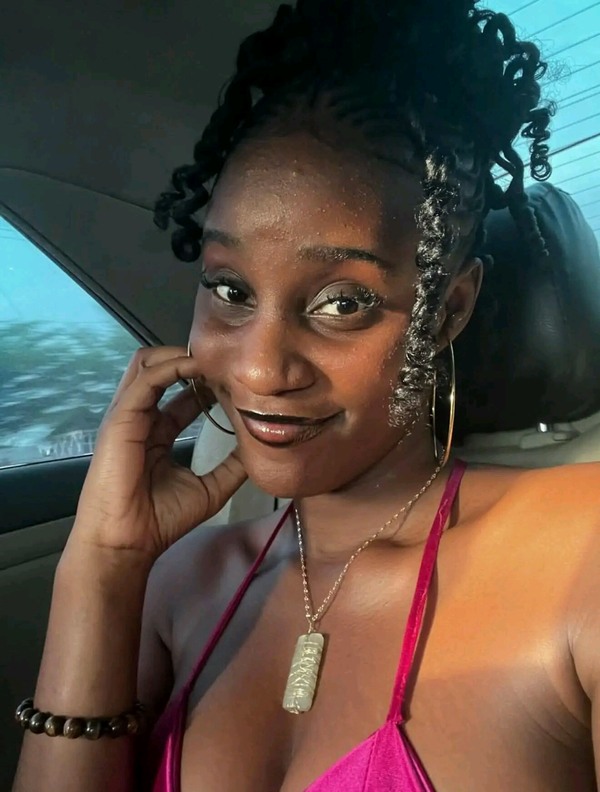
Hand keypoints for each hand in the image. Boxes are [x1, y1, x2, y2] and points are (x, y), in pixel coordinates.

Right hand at [70, 346, 246, 562]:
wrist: (127, 542)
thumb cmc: (161, 520)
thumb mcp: (211, 488)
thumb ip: (232, 466)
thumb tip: (259, 445)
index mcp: (157, 433)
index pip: (182, 396)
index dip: (208, 385)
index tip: (236, 381)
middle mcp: (142, 417)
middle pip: (161, 370)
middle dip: (192, 361)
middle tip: (225, 362)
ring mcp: (129, 413)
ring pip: (147, 362)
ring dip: (180, 354)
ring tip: (212, 356)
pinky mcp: (122, 415)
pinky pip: (146, 377)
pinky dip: (172, 366)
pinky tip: (199, 368)